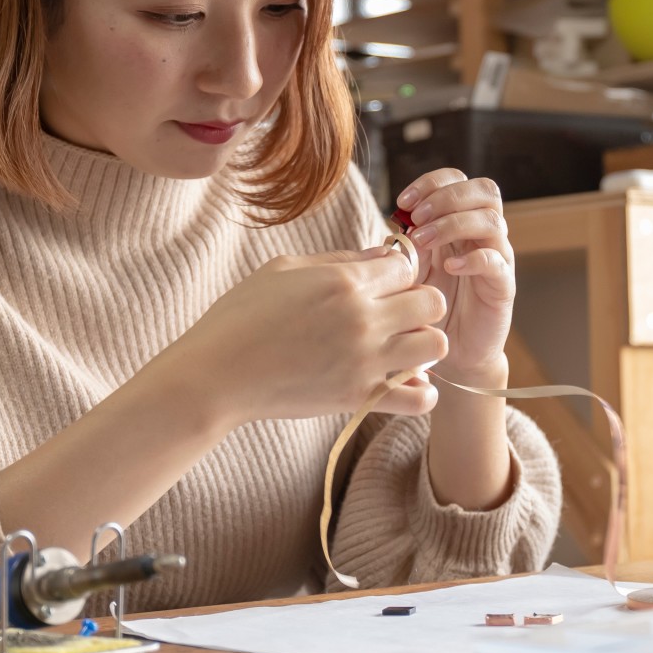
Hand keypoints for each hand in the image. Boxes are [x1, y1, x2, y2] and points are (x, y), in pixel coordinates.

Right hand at [158, 247, 446, 426]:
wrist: (216, 375)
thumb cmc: (242, 315)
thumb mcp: (285, 270)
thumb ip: (341, 260)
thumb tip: (384, 254)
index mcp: (344, 281)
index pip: (407, 265)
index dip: (398, 271)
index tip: (382, 282)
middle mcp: (362, 319)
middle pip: (433, 301)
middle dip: (420, 303)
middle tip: (396, 313)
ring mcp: (364, 361)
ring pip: (436, 345)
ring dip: (424, 343)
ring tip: (401, 346)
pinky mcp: (359, 399)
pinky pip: (420, 397)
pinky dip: (420, 390)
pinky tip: (400, 380)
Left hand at [394, 170, 513, 381]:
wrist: (451, 352)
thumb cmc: (428, 307)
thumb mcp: (410, 269)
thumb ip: (404, 244)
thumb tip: (394, 223)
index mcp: (460, 222)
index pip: (458, 180)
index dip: (432, 183)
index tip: (403, 201)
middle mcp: (483, 235)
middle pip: (484, 191)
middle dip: (447, 197)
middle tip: (416, 217)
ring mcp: (497, 258)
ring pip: (492, 221)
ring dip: (454, 224)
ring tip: (424, 242)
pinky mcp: (503, 286)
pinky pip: (496, 262)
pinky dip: (472, 258)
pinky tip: (448, 267)